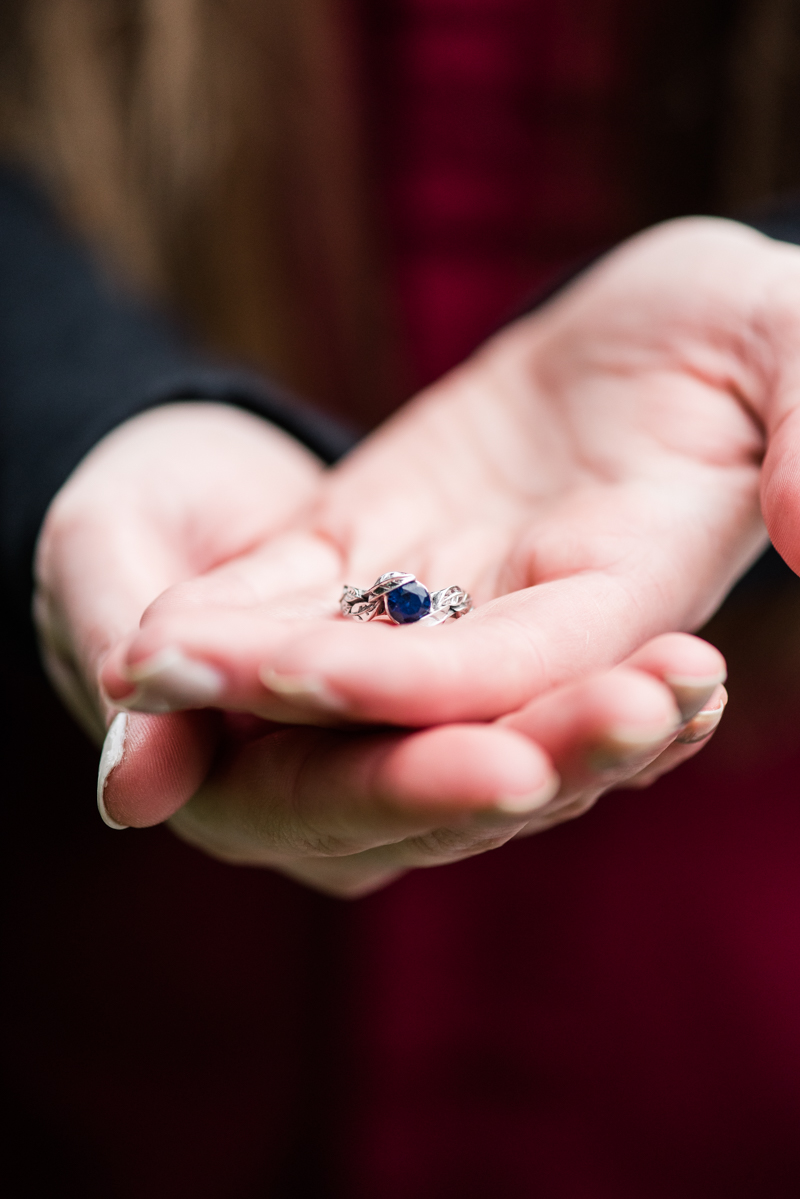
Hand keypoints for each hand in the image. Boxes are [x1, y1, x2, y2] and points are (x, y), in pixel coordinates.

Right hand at [35, 391, 726, 896]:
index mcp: (230, 780)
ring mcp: (400, 750)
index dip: (415, 787)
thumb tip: (129, 792)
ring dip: (607, 734)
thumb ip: (111, 652)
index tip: (509, 768)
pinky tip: (692, 680)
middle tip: (643, 716)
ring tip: (690, 686)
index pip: (327, 803)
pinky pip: (538, 706)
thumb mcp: (98, 559)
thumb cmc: (128, 517)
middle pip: (447, 801)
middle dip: (549, 761)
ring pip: (513, 760)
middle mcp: (329, 794)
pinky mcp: (456, 693)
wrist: (193, 490)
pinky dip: (612, 696)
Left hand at [103, 217, 797, 730]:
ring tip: (138, 661)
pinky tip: (154, 618)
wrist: (667, 317)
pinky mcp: (387, 538)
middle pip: (412, 694)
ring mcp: (450, 587)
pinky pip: (308, 589)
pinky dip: (236, 609)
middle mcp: (530, 619)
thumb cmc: (747, 318)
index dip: (424, 680)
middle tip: (174, 691)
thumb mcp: (792, 338)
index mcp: (635, 595)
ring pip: (341, 648)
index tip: (312, 674)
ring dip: (238, 666)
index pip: (526, 664)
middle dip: (296, 703)